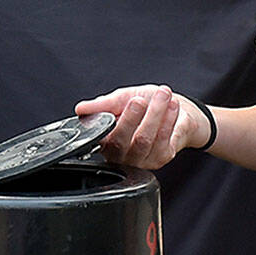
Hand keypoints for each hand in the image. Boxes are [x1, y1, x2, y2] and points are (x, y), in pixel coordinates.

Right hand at [74, 85, 208, 168]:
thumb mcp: (120, 99)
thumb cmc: (145, 103)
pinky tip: (171, 106)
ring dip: (154, 114)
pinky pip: (162, 140)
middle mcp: (120, 154)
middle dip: (130, 118)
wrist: (175, 108)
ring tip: (162, 95)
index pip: (99, 136)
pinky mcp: (159, 158)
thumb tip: (81, 108)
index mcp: (105, 141)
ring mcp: (140, 159)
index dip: (105, 122)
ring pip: (143, 140)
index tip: (115, 105)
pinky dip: (168, 120)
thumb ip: (102, 105)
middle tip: (139, 99)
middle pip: (120, 141)